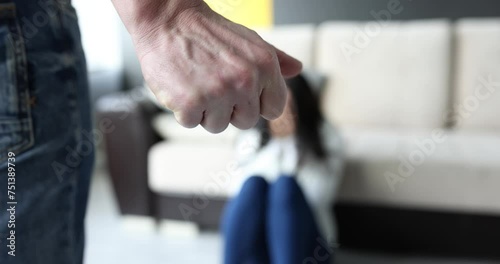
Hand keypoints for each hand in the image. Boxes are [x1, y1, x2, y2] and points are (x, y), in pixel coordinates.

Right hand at [119, 1, 301, 132]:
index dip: (256, 103)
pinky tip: (182, 85)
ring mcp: (217, 93)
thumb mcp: (249, 40)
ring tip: (198, 82)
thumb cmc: (208, 32)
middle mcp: (245, 80)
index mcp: (265, 66)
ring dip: (206, 110)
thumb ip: (276, 59)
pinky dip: (184, 110)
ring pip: (218, 126)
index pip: (274, 109)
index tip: (241, 92)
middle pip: (246, 122)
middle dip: (230, 108)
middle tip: (213, 82)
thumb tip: (296, 68)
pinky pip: (191, 123)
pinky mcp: (190, 103)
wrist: (167, 20)